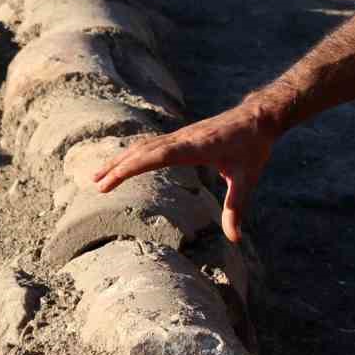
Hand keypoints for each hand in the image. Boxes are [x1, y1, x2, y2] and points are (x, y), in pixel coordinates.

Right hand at [91, 101, 277, 242]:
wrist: (259, 116)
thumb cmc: (254, 146)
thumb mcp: (248, 178)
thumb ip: (237, 207)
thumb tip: (235, 239)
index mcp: (195, 146)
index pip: (155, 156)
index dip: (131, 168)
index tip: (109, 181)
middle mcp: (183, 138)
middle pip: (142, 150)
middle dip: (117, 167)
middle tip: (94, 184)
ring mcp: (181, 135)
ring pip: (144, 146)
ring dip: (121, 159)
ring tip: (98, 176)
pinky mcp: (183, 136)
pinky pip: (152, 144)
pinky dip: (134, 154)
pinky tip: (124, 163)